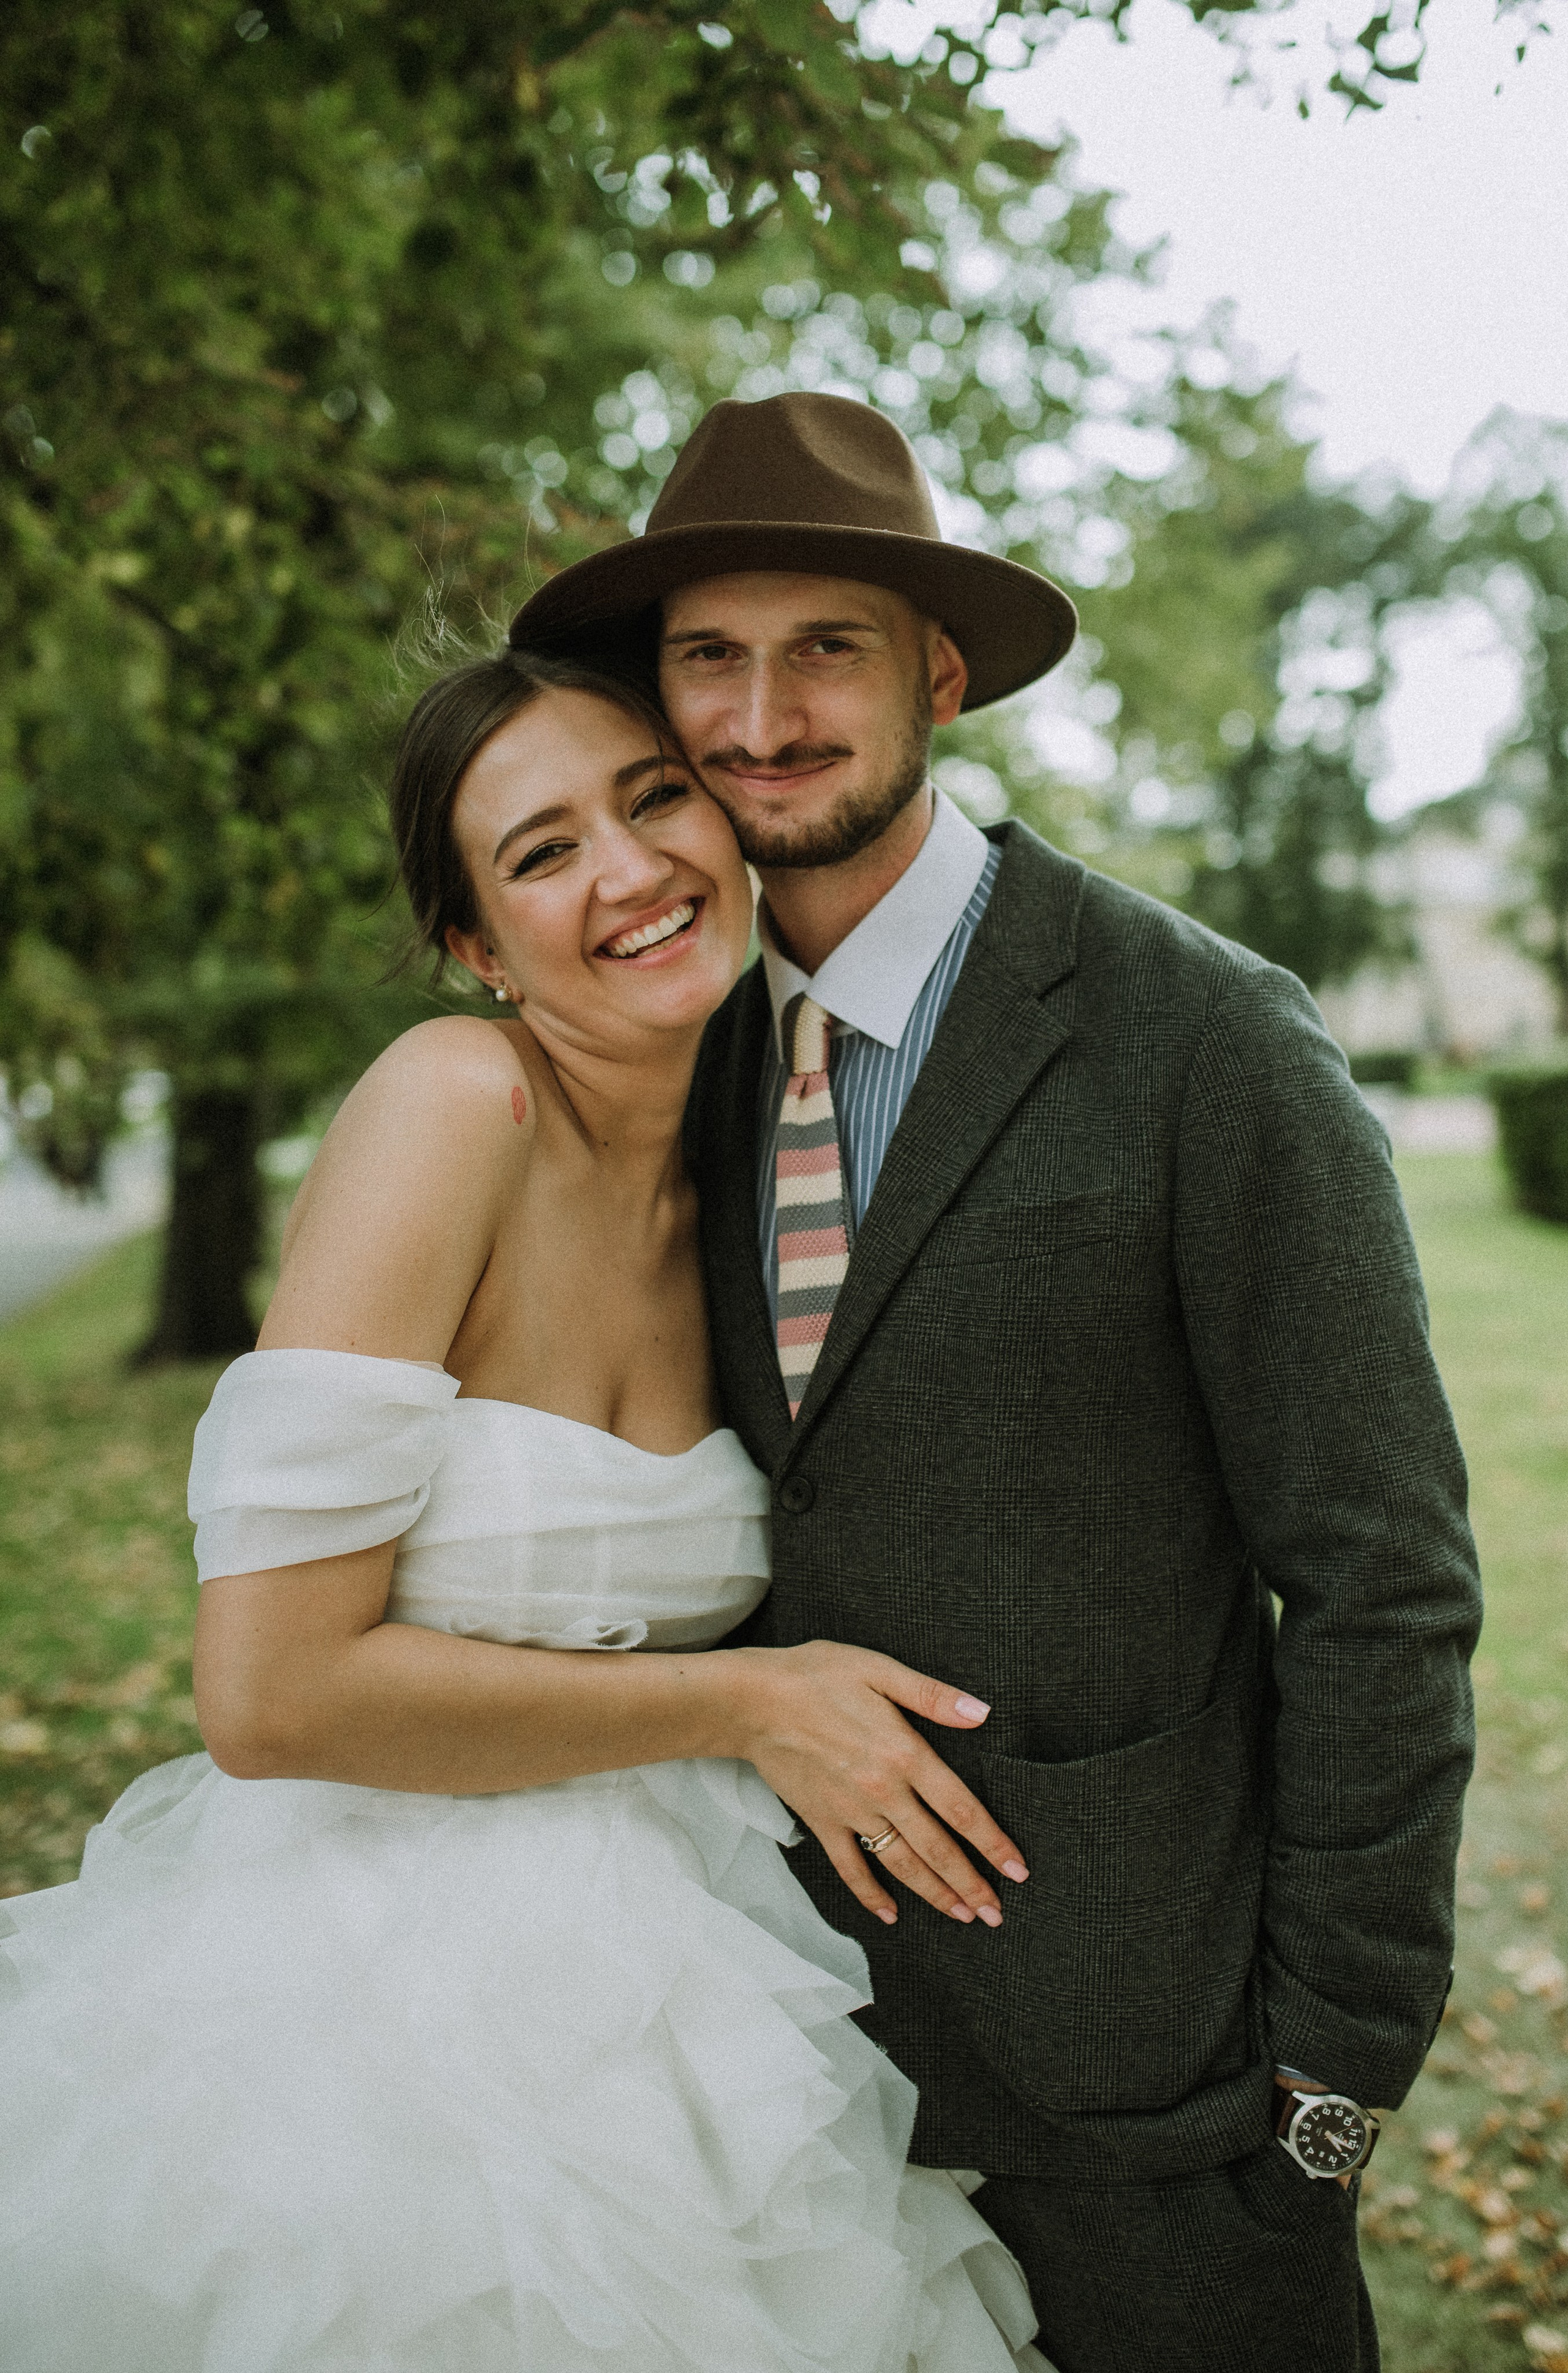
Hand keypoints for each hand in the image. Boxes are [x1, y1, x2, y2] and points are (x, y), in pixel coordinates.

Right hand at [723, 1640, 1029, 1929]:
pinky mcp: (821, 1821)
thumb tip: (982, 1712)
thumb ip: (933, 1696)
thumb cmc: (818, 1675)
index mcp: (904, 1754)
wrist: (753, 1700)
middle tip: (997, 1913)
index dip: (992, 1843)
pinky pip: (850, 1867)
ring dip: (934, 1894)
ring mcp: (851, 1812)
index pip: (961, 1809)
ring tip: (962, 1916)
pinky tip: (889, 1914)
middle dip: (971, 1884)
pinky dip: (870, 1894)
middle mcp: (883, 1792)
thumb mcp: (880, 1669)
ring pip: (901, 1864)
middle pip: (937, 1849)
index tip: (1017, 1869)